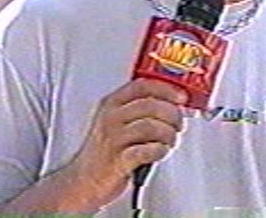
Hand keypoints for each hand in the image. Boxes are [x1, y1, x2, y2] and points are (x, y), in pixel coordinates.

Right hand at [69, 78, 186, 207]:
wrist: (84, 180)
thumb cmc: (106, 150)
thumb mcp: (116, 121)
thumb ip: (140, 108)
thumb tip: (173, 104)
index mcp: (112, 104)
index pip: (142, 86)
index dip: (166, 89)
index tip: (181, 97)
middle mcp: (111, 118)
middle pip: (150, 105)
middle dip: (172, 114)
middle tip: (178, 123)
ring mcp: (113, 139)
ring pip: (151, 127)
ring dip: (168, 134)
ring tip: (170, 140)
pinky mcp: (117, 161)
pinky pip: (145, 151)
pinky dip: (159, 150)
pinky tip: (161, 151)